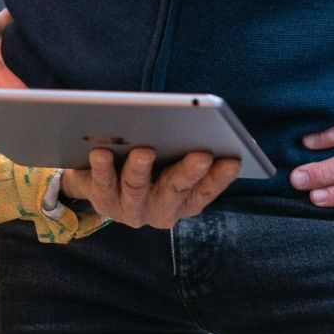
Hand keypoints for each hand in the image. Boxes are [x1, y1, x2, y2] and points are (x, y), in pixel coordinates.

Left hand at [63, 148, 239, 229]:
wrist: (103, 179)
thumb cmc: (148, 162)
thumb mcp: (170, 159)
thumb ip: (183, 147)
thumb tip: (200, 123)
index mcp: (185, 200)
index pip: (206, 189)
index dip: (220, 177)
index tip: (233, 159)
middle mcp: (162, 210)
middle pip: (176, 189)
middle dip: (189, 171)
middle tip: (201, 154)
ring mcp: (132, 209)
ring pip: (137, 188)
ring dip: (141, 169)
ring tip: (144, 151)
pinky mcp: (104, 202)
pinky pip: (103, 185)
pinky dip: (103, 168)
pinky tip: (100, 152)